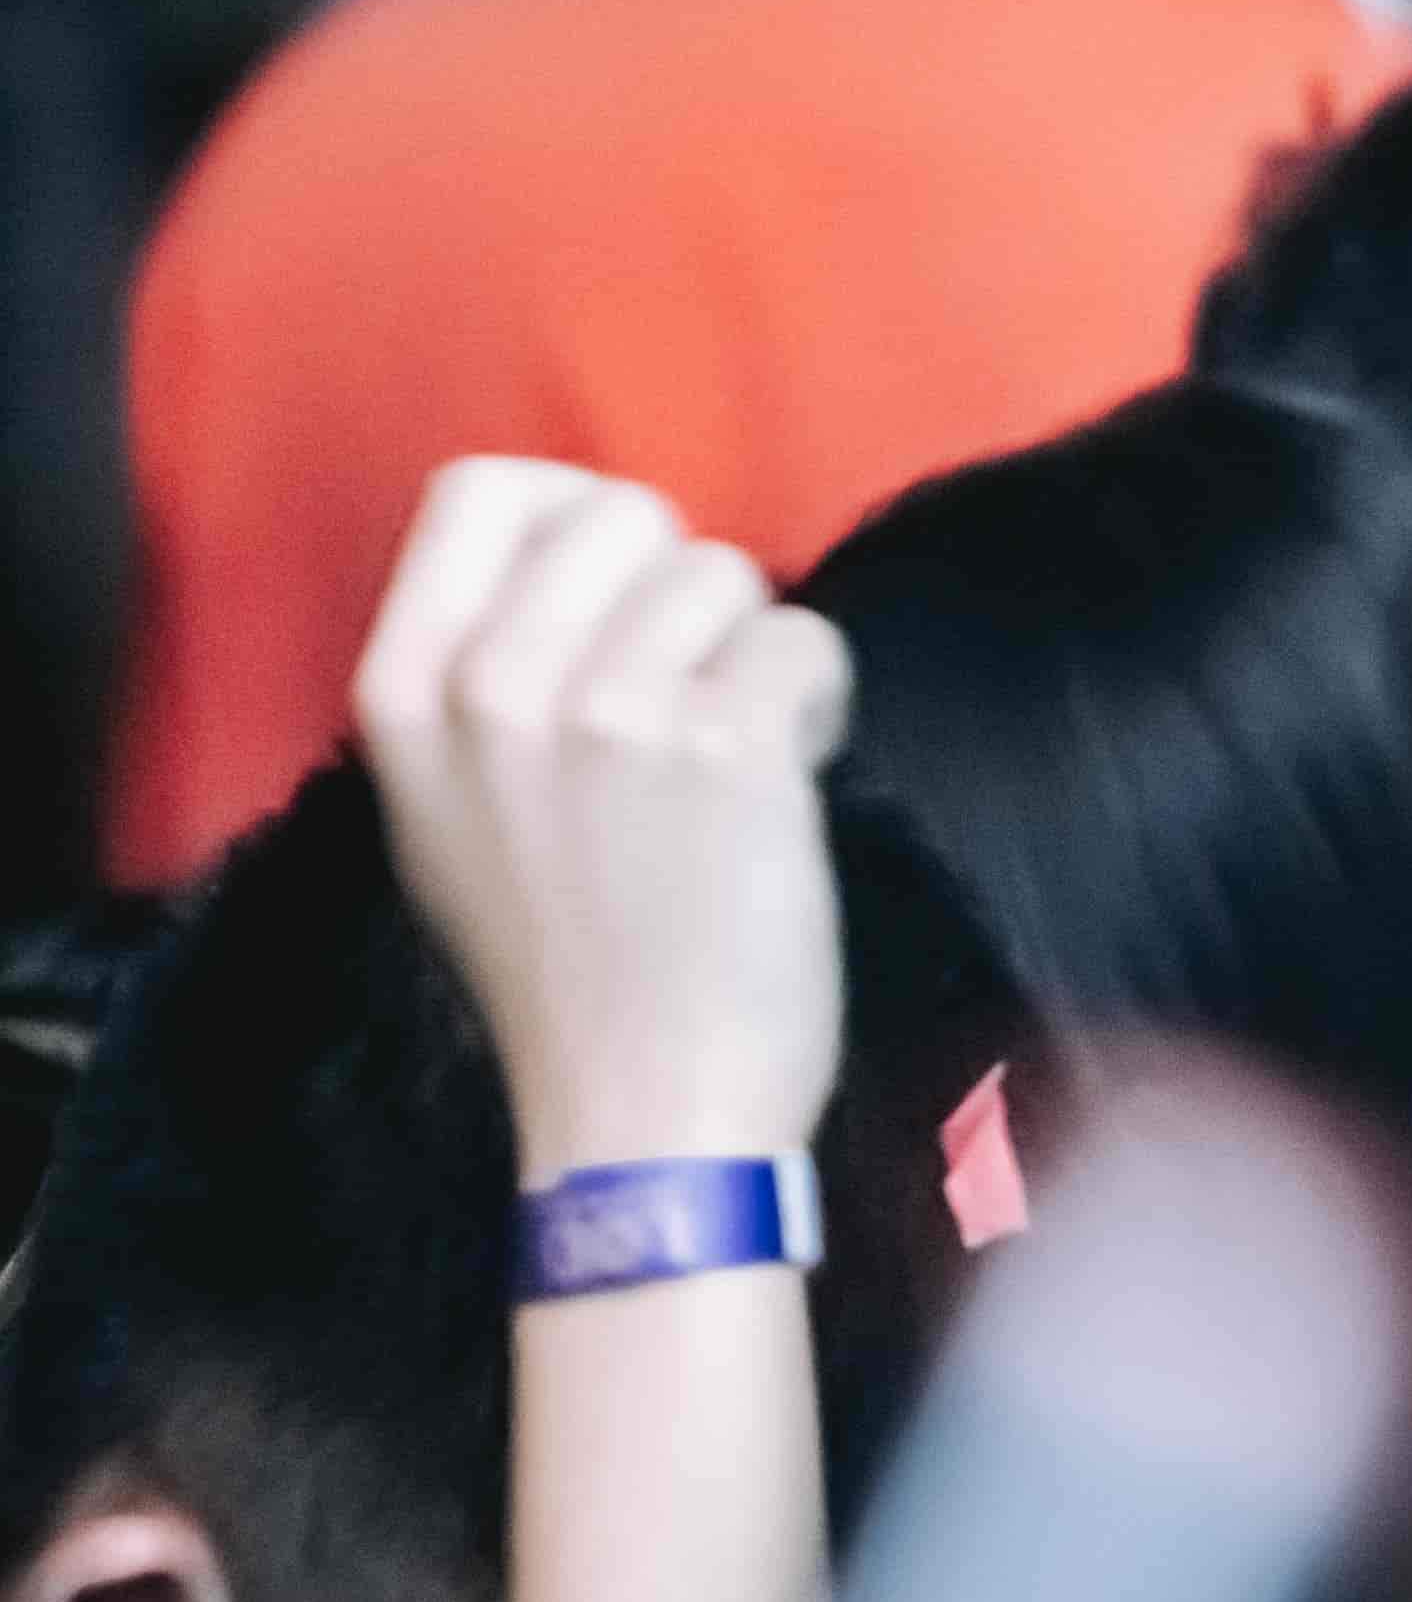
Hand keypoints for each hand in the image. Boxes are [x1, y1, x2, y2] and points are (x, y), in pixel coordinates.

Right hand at [352, 461, 849, 1187]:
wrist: (643, 1111)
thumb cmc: (563, 978)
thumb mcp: (443, 820)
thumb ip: (473, 683)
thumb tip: (565, 576)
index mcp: (404, 692)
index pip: (480, 490)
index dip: (573, 513)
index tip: (620, 582)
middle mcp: (493, 684)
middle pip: (624, 516)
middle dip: (682, 589)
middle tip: (692, 697)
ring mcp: (608, 709)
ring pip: (726, 574)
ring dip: (753, 657)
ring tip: (732, 767)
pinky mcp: (726, 745)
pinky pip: (804, 643)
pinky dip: (818, 706)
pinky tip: (786, 787)